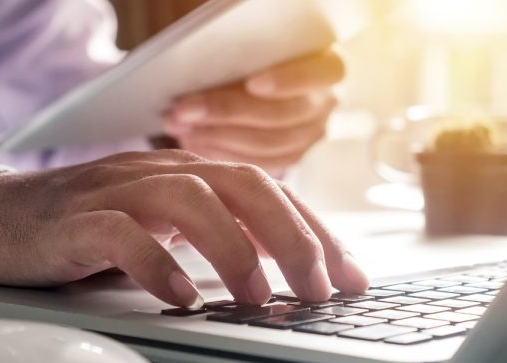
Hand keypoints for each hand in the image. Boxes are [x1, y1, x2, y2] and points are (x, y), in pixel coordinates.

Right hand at [0, 150, 367, 307]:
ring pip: (189, 199)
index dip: (314, 229)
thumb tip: (282, 265)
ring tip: (257, 296)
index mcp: (186, 172)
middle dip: (290, 236)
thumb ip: (217, 233)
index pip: (267, 188)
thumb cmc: (90, 227)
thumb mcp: (165, 225)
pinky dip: (158, 263)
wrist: (0, 219)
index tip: (348, 276)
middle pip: (242, 184)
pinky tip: (180, 297)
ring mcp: (116, 191)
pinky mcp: (74, 220)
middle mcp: (158, 172)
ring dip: (233, 249)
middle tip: (316, 288)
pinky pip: (121, 233)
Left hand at [162, 49, 343, 173]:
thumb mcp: (256, 54)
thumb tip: (191, 89)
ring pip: (266, 146)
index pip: (317, 74)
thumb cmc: (258, 60)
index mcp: (328, 68)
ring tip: (178, 126)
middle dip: (226, 112)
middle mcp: (326, 105)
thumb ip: (234, 65)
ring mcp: (311, 137)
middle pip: (280, 116)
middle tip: (182, 109)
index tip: (252, 83)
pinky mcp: (292, 160)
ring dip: (216, 136)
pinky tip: (194, 143)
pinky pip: (259, 164)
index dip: (287, 81)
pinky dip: (223, 154)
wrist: (271, 89)